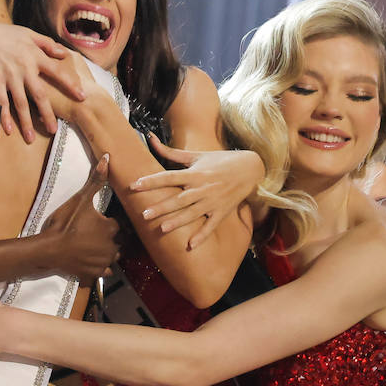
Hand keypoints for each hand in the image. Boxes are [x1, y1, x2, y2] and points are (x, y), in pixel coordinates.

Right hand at [0, 19, 85, 141]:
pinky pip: (1, 103)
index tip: (82, 97)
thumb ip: (47, 44)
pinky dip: (4, 117)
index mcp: (34, 56)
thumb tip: (64, 53)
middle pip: (39, 95)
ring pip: (20, 103)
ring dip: (26, 122)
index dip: (70, 84)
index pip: (57, 72)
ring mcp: (9, 77)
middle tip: (54, 130)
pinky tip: (8, 130)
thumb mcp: (28, 34)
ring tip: (31, 137)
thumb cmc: (4, 33)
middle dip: (48, 114)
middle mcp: (24, 69)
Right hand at [32, 153, 118, 278]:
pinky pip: (105, 271)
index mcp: (112, 228)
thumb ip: (96, 180)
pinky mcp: (96, 273)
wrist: (50, 249)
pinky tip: (91, 261)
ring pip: (113, 256)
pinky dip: (101, 267)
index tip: (100, 221)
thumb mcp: (80, 199)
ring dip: (107, 252)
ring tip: (93, 246)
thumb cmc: (65, 223)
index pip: (119, 224)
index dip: (110, 222)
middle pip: (119, 241)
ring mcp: (104, 261)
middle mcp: (113, 246)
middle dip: (111, 237)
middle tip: (96, 233)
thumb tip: (108, 158)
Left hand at [130, 137, 262, 246]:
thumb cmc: (219, 161)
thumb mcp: (196, 155)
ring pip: (192, 213)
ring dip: (178, 221)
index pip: (169, 177)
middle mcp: (203, 188)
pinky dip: (202, 236)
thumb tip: (150, 140)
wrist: (250, 169)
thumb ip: (171, 152)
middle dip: (162, 207)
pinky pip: (211, 226)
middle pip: (179, 199)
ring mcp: (213, 201)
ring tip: (162, 228)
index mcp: (195, 174)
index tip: (135, 185)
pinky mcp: (222, 212)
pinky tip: (191, 246)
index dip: (152, 181)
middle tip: (144, 214)